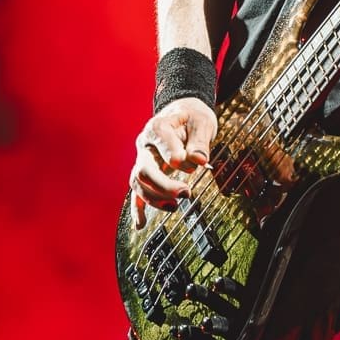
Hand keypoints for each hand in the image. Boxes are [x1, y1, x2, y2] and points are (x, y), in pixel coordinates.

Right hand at [129, 96, 217, 230]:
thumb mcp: (202, 122)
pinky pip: (137, 192)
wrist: (182, 115)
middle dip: (164, 185)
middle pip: (144, 169)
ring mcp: (142, 159)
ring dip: (155, 199)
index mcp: (158, 127)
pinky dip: (138, 209)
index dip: (176, 156)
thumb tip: (198, 160)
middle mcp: (145, 144)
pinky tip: (140, 225)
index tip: (194, 164)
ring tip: (176, 206)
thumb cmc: (192, 117)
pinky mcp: (146, 172)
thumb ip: (200, 140)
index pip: (161, 142)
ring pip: (139, 184)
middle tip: (186, 193)